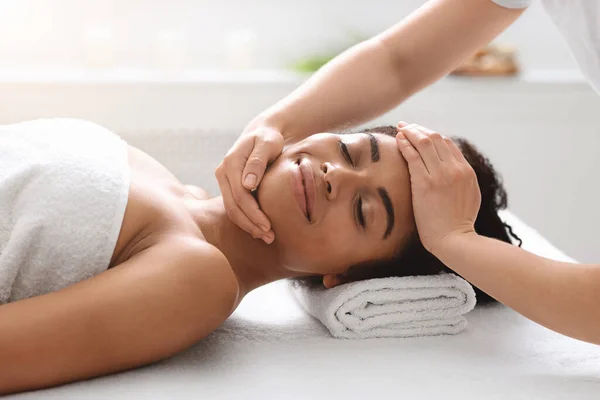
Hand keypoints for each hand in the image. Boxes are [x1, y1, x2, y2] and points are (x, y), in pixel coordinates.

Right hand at [215, 120, 283, 242]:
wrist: (262, 132)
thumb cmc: (269, 138)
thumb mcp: (267, 144)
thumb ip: (258, 162)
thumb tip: (248, 184)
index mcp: (231, 163)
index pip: (240, 195)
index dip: (254, 213)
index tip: (269, 226)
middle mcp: (222, 172)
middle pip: (233, 206)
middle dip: (251, 224)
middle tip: (269, 237)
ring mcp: (223, 180)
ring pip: (232, 209)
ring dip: (248, 225)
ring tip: (266, 237)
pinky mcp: (228, 186)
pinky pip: (234, 206)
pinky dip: (246, 219)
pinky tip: (259, 228)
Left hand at [395, 122, 480, 253]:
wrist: (454, 240)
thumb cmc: (457, 224)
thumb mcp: (469, 196)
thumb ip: (462, 179)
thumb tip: (453, 170)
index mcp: (467, 171)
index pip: (447, 144)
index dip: (431, 135)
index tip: (419, 134)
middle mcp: (455, 169)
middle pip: (436, 138)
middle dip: (419, 129)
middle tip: (406, 126)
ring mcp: (440, 174)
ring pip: (424, 142)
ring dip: (410, 131)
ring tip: (400, 128)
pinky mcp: (425, 182)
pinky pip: (413, 155)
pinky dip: (405, 143)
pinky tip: (398, 139)